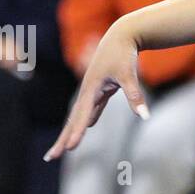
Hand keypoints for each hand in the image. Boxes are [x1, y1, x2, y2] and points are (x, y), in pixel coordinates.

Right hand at [44, 20, 146, 160]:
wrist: (121, 36)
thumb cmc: (124, 53)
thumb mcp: (129, 74)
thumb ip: (135, 96)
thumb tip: (144, 116)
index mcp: (91, 89)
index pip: (82, 116)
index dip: (77, 132)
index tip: (70, 149)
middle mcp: (87, 92)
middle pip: (72, 121)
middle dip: (62, 139)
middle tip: (50, 157)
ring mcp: (92, 92)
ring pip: (78, 117)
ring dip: (70, 132)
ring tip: (63, 148)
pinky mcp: (100, 90)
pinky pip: (89, 110)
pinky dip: (84, 120)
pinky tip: (86, 127)